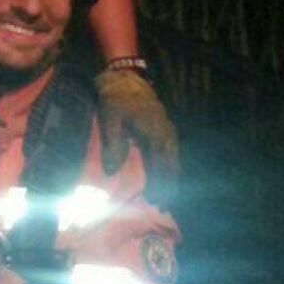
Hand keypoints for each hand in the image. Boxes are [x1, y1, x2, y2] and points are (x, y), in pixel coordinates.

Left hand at [95, 67, 179, 200]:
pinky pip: (171, 152)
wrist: (125, 77)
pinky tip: (165, 175)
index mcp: (154, 133)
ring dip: (171, 177)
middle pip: (171, 165)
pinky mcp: (165, 128)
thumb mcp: (110, 119)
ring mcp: (167, 130)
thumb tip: (112, 170)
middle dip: (169, 185)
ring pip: (173, 159)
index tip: (156, 200)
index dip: (160, 184)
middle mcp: (166, 133)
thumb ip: (113, 144)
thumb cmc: (116, 99)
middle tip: (164, 206)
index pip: (161, 165)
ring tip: (166, 196)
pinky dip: (169, 166)